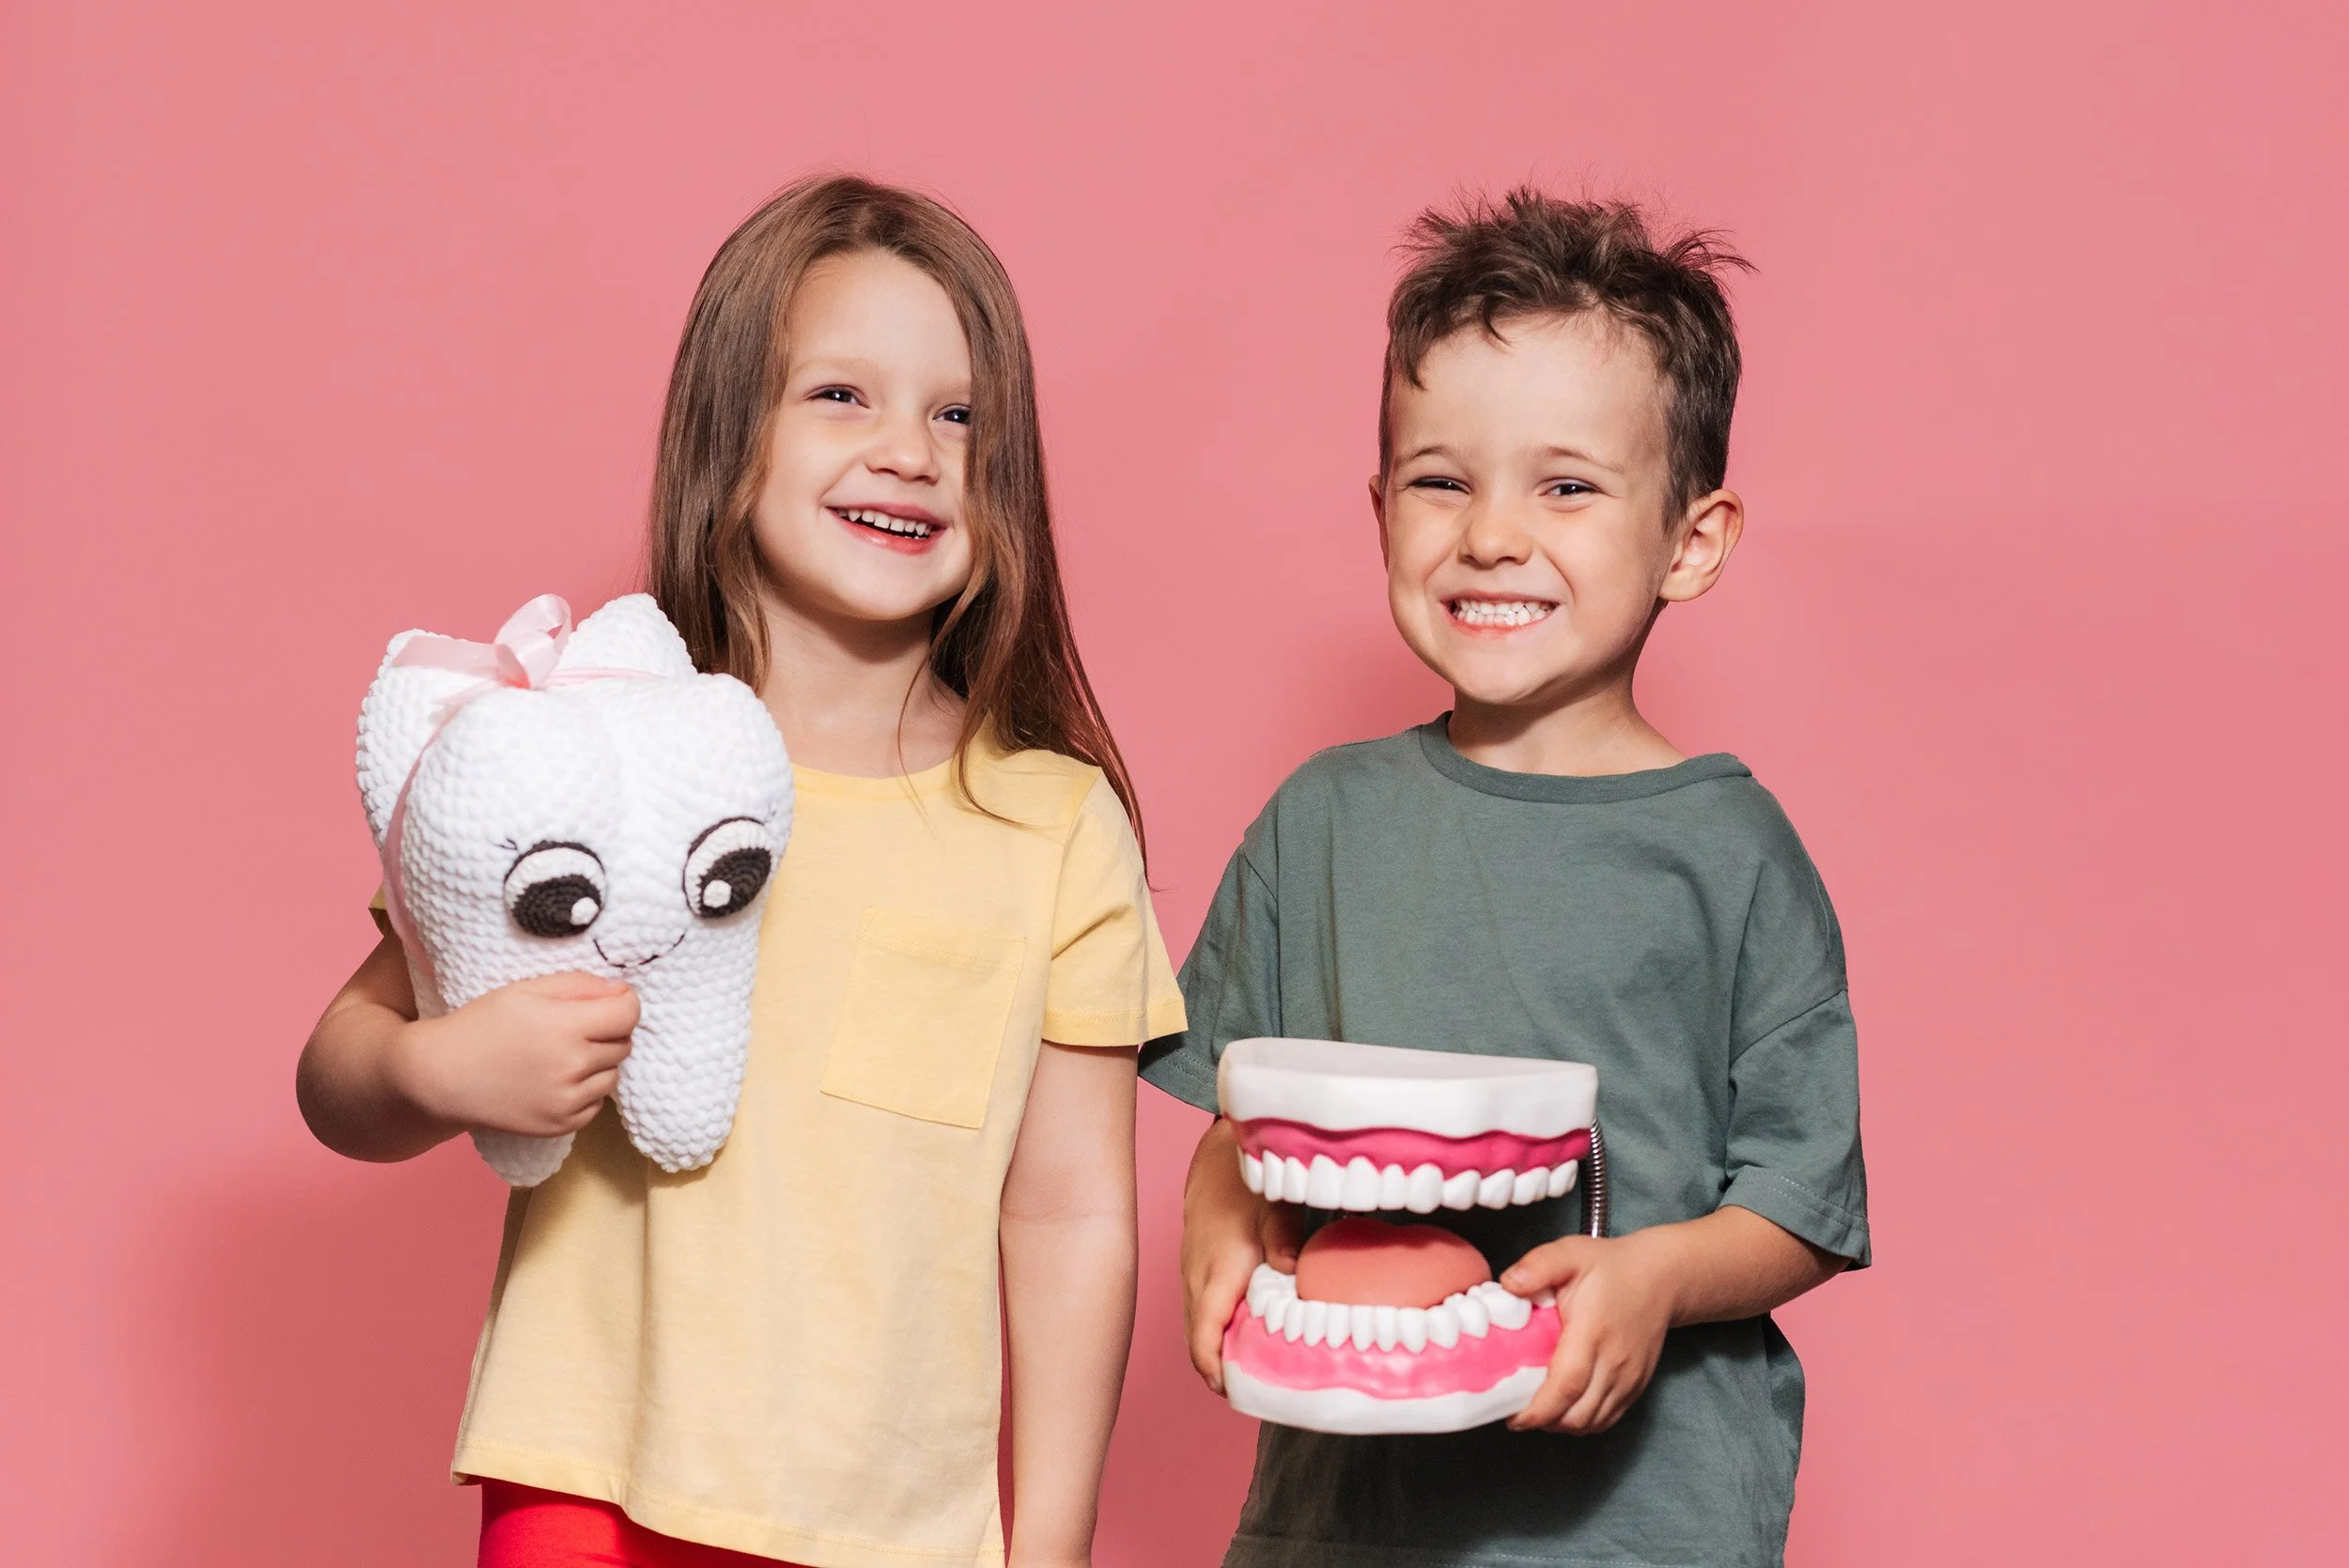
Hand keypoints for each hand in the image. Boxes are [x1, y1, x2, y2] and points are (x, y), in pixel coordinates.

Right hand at [390, 972, 638, 1137]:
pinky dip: (585, 1091)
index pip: (629, 1013)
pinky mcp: (561, 1125)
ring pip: (613, 1075)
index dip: (623, 1003)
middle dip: (607, 1032)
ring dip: (598, 1063)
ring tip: (561, 1055)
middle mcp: (572, 1066)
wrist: (442, 1077)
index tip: (607, 1002)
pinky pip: (597, 1104)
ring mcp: (567, 1101)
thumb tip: (623, 991)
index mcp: (565, 1027)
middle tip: (573, 1028)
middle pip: (623, 1043)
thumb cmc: (483, 1025)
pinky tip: (555, 1080)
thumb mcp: (528, 989)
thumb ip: (581, 985)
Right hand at [1179, 1119, 1302, 1394]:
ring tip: (1249, 1375)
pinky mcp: (1195, 1271)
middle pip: (1197, 1343)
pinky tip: (1240, 1336)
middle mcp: (1197, 1281)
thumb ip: (1282, 1240)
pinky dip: (1213, 1333)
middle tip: (1254, 1395)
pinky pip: (1198, 1313)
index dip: (1217, 1372)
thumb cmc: (1246, 1183)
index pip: (1205, 1339)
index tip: (1237, 1393)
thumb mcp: (1273, 1206)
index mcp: (1216, 1274)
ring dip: (1215, 1354)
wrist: (1215, 1158)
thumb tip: (1291, 1272)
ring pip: (1197, 1329)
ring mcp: (1192, 1276)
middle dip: (1219, 1373)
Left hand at [1500, 1230, 1677, 1433]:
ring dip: (1562, 1425)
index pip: (1567, 1385)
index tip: (1512, 1415)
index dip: (1538, 1410)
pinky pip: (1608, 1419)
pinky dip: (1583, 1422)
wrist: (1661, 1277)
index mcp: (1592, 1331)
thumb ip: (1536, 1266)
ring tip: (1537, 1411)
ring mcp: (1629, 1378)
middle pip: (1578, 1414)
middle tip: (1516, 1412)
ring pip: (1592, 1422)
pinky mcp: (1637, 1386)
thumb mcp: (1569, 1253)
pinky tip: (1565, 1410)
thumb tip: (1507, 1284)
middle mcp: (1614, 1362)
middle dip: (1544, 1423)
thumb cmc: (1612, 1267)